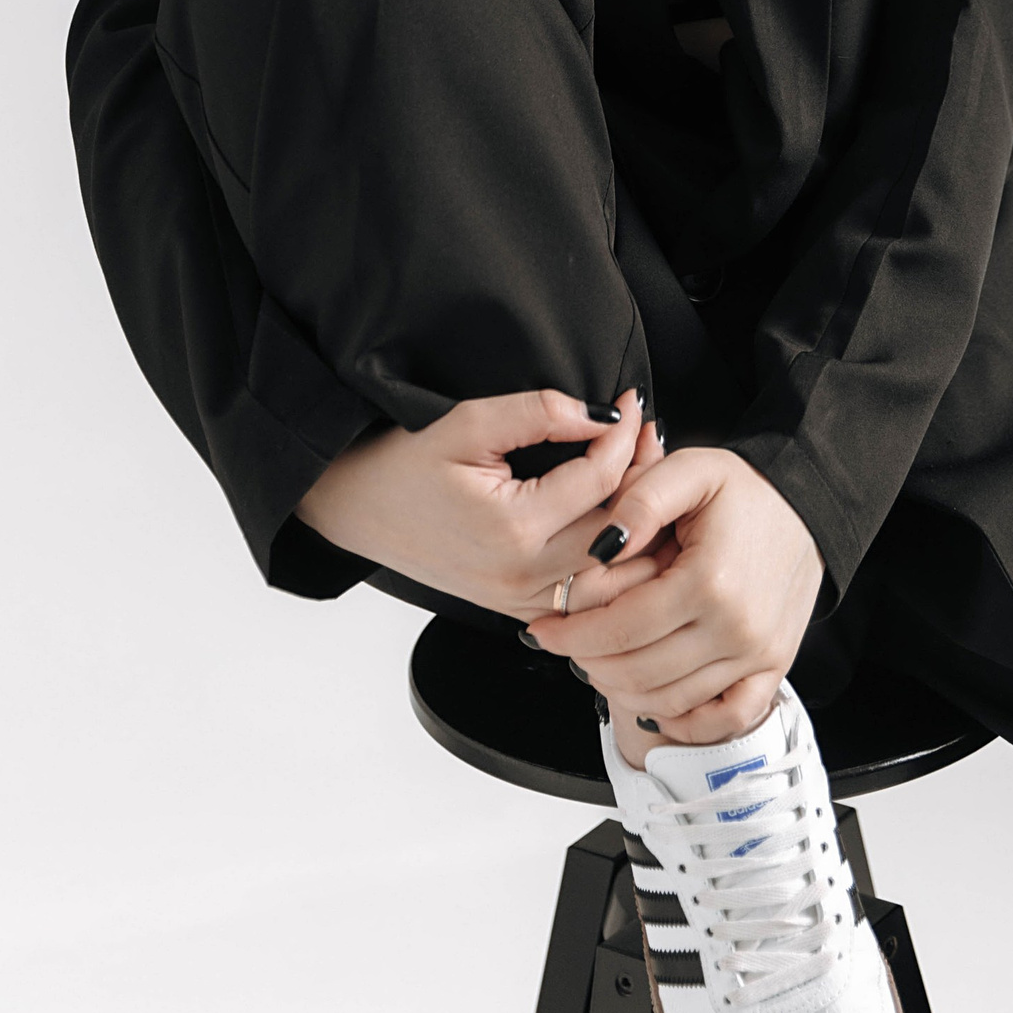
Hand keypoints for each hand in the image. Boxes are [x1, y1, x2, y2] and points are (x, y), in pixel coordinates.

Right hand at [297, 389, 667, 620]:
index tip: (633, 403)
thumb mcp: (467, 423)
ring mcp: (522, 602)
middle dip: (646, 478)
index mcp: (511, 530)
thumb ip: (540, 413)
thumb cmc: (406, 464)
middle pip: (619, 531)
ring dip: (639, 527)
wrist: (358, 509)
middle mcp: (522, 576)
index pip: (601, 480)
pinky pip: (588, 599)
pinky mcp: (518, 610)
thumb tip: (604, 416)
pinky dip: (615, 564)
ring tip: (647, 476)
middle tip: (653, 436)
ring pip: (614, 576)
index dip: (625, 435)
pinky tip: (623, 522)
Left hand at [523, 447, 823, 742]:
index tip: (543, 627)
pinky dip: (685, 721)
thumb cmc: (746, 489)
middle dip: (589, 662)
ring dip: (623, 690)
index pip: (621, 630)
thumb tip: (599, 547)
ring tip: (599, 663)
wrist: (810, 505)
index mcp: (708, 580)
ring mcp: (757, 654)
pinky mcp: (772, 668)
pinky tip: (655, 701)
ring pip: (671, 700)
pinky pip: (725, 718)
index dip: (572, 634)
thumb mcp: (690, 468)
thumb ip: (639, 500)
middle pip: (639, 672)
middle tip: (565, 644)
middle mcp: (736, 628)